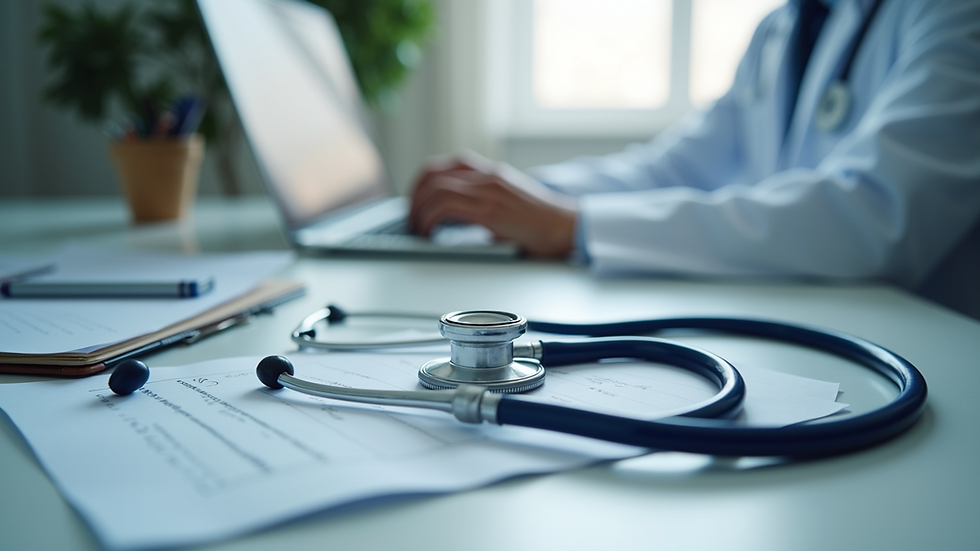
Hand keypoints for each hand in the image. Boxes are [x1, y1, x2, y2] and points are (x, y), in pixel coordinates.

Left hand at [408, 152, 578, 257]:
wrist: (568, 227)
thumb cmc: (542, 222)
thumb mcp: (509, 203)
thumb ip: (485, 202)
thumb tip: (456, 218)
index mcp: (492, 173)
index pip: (446, 166)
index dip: (422, 182)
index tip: (415, 200)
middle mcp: (488, 176)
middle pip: (434, 173)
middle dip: (414, 196)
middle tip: (410, 217)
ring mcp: (489, 190)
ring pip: (436, 189)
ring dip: (419, 210)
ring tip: (416, 229)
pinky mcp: (491, 210)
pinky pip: (447, 207)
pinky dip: (430, 219)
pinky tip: (429, 233)